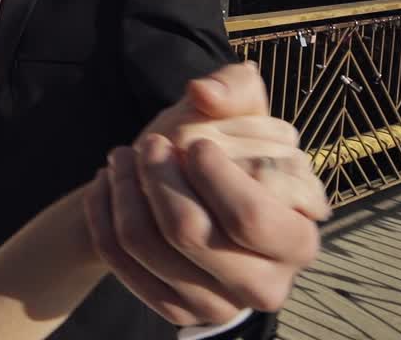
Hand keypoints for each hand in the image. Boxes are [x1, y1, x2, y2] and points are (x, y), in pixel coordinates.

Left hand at [83, 63, 326, 325]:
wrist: (184, 195)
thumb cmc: (224, 152)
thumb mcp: (239, 111)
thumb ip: (235, 87)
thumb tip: (204, 94)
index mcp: (298, 236)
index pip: (249, 216)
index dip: (213, 175)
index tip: (194, 143)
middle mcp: (267, 282)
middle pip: (189, 232)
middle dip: (157, 177)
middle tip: (149, 144)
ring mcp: (220, 305)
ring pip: (147, 245)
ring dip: (123, 189)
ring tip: (121, 156)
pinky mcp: (178, 312)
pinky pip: (120, 263)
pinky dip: (102, 214)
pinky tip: (106, 184)